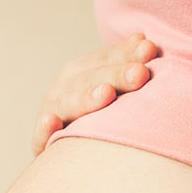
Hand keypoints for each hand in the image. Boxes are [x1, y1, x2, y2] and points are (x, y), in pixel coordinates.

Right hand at [32, 32, 157, 154]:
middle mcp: (63, 88)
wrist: (57, 152)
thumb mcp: (105, 86)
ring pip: (68, 104)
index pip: (105, 60)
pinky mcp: (41, 141)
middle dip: (115, 75)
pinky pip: (41, 135)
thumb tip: (143, 40)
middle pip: (90, 79)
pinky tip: (51, 121)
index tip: (150, 49)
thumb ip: (121, 65)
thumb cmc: (90, 115)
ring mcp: (50, 112)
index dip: (125, 54)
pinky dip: (45, 128)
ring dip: (86, 98)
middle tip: (140, 73)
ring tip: (107, 94)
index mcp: (80, 72)